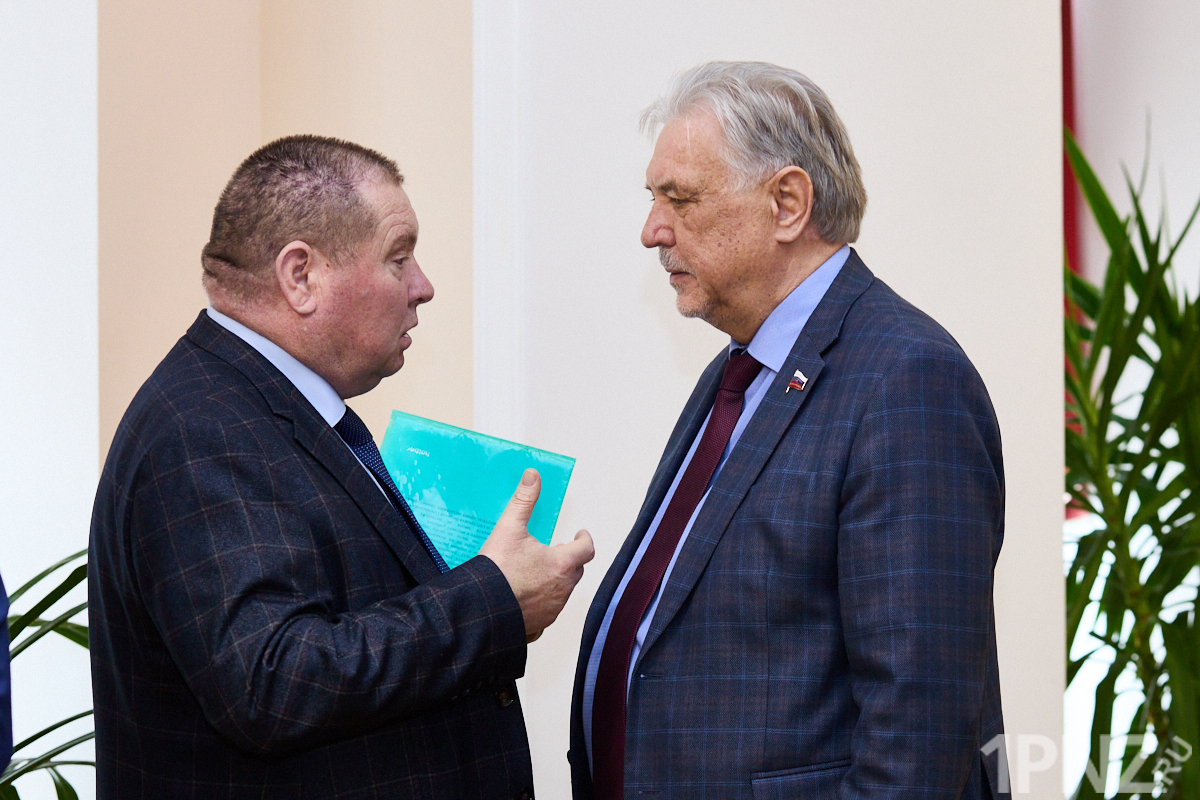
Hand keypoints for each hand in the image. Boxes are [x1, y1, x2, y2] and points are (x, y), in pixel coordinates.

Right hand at [478, 469, 594, 640]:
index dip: (584, 539)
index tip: (579, 534)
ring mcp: (554, 607)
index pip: (587, 549)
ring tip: (540, 569)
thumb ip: (523, 500)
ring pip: (564, 589)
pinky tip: (529, 592)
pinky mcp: (542, 622)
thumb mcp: (509, 528)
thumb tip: (532, 476)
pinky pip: (551, 607)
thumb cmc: (496, 571)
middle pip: (577, 569)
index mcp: (562, 564)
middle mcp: (563, 588)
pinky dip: (545, 597)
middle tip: (556, 550)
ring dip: (557, 578)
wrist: (481, 609)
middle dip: (569, 558)